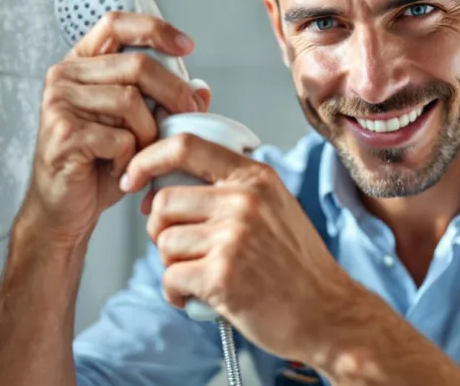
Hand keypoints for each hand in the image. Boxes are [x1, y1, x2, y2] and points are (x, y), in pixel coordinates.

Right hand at [20, 12, 209, 249]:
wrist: (65, 210)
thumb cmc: (99, 166)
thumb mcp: (138, 128)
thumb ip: (164, 103)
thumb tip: (202, 89)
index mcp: (81, 64)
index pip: (117, 24)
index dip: (155, 29)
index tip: (187, 47)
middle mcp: (64, 76)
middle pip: (137, 65)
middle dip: (173, 92)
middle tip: (187, 117)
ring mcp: (59, 103)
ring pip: (131, 101)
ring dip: (150, 132)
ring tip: (145, 153)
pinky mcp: (63, 133)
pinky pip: (120, 137)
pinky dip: (132, 158)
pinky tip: (124, 170)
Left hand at [119, 134, 360, 362]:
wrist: (327, 314)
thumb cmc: (297, 266)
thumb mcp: (274, 206)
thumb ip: (232, 188)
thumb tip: (166, 184)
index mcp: (255, 177)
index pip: (185, 146)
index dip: (147, 159)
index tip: (132, 178)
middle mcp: (245, 200)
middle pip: (164, 202)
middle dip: (160, 229)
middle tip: (181, 248)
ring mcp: (234, 237)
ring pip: (164, 241)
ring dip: (172, 264)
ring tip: (199, 275)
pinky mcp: (222, 275)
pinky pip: (170, 277)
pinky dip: (175, 293)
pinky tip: (195, 297)